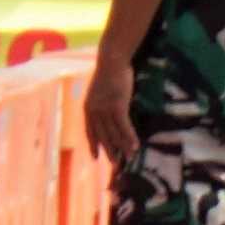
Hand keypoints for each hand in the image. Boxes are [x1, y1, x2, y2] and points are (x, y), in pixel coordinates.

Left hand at [84, 49, 141, 169]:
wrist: (112, 60)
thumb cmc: (109, 72)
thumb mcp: (100, 90)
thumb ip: (101, 102)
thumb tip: (108, 110)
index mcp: (88, 108)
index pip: (89, 131)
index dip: (93, 145)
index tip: (95, 157)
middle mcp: (94, 111)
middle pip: (103, 136)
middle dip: (109, 151)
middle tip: (115, 164)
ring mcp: (105, 109)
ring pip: (114, 133)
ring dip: (123, 146)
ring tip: (130, 157)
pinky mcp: (117, 106)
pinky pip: (124, 126)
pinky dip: (130, 137)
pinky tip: (136, 145)